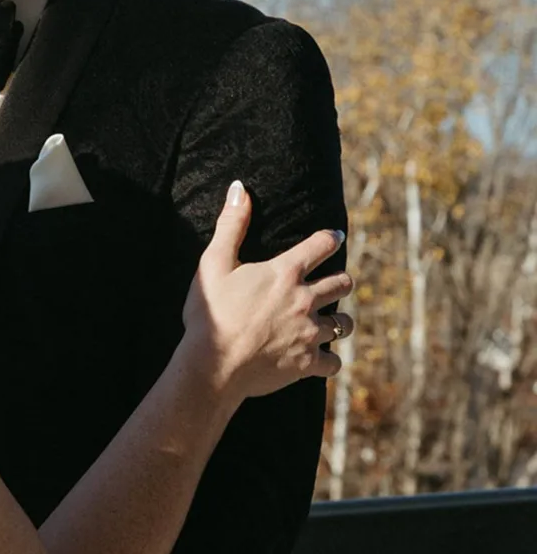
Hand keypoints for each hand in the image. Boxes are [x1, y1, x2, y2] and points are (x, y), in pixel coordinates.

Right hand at [183, 179, 353, 400]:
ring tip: (332, 323)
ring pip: (343, 323)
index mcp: (285, 272)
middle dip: (341, 281)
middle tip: (336, 283)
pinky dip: (328, 360)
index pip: (321, 245)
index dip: (330, 239)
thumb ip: (231, 225)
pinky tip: (321, 359)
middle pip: (342, 283)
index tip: (335, 238)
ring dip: (339, 321)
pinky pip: (333, 361)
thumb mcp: (214, 264)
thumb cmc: (210, 314)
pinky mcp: (307, 363)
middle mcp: (304, 300)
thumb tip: (239, 188)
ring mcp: (309, 333)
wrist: (212, 365)